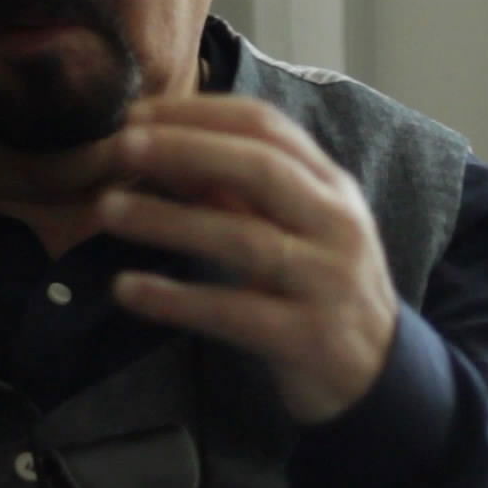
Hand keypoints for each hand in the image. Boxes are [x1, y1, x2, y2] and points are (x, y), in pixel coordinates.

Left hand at [97, 97, 398, 424]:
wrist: (378, 375)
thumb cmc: (324, 287)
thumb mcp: (296, 228)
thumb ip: (240, 191)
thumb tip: (165, 150)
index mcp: (332, 186)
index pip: (268, 128)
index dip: (200, 114)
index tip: (138, 112)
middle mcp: (336, 225)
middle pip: (261, 169)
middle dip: (186, 150)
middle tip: (122, 145)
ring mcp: (327, 281)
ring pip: (245, 238)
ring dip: (170, 220)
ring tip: (108, 210)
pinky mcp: (307, 338)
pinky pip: (234, 313)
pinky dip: (177, 299)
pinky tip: (127, 288)